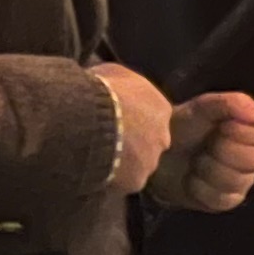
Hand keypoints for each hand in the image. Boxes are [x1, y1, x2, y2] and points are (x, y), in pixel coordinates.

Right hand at [89, 63, 173, 194]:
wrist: (90, 120)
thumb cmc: (101, 90)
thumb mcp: (112, 73)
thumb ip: (120, 83)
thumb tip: (111, 82)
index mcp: (161, 108)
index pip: (152, 117)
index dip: (133, 120)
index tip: (115, 120)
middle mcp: (163, 136)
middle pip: (149, 143)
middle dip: (132, 143)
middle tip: (106, 141)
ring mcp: (151, 161)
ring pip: (138, 164)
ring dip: (121, 162)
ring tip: (95, 157)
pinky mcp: (137, 181)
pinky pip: (123, 181)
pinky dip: (110, 177)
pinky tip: (92, 171)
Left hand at [151, 90, 253, 212]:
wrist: (157, 153)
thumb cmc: (184, 126)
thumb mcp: (203, 107)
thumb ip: (233, 102)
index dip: (252, 133)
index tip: (226, 126)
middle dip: (224, 149)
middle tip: (206, 143)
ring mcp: (243, 181)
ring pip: (238, 180)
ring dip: (208, 168)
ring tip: (195, 160)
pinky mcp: (227, 201)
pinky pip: (222, 198)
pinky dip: (199, 187)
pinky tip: (191, 178)